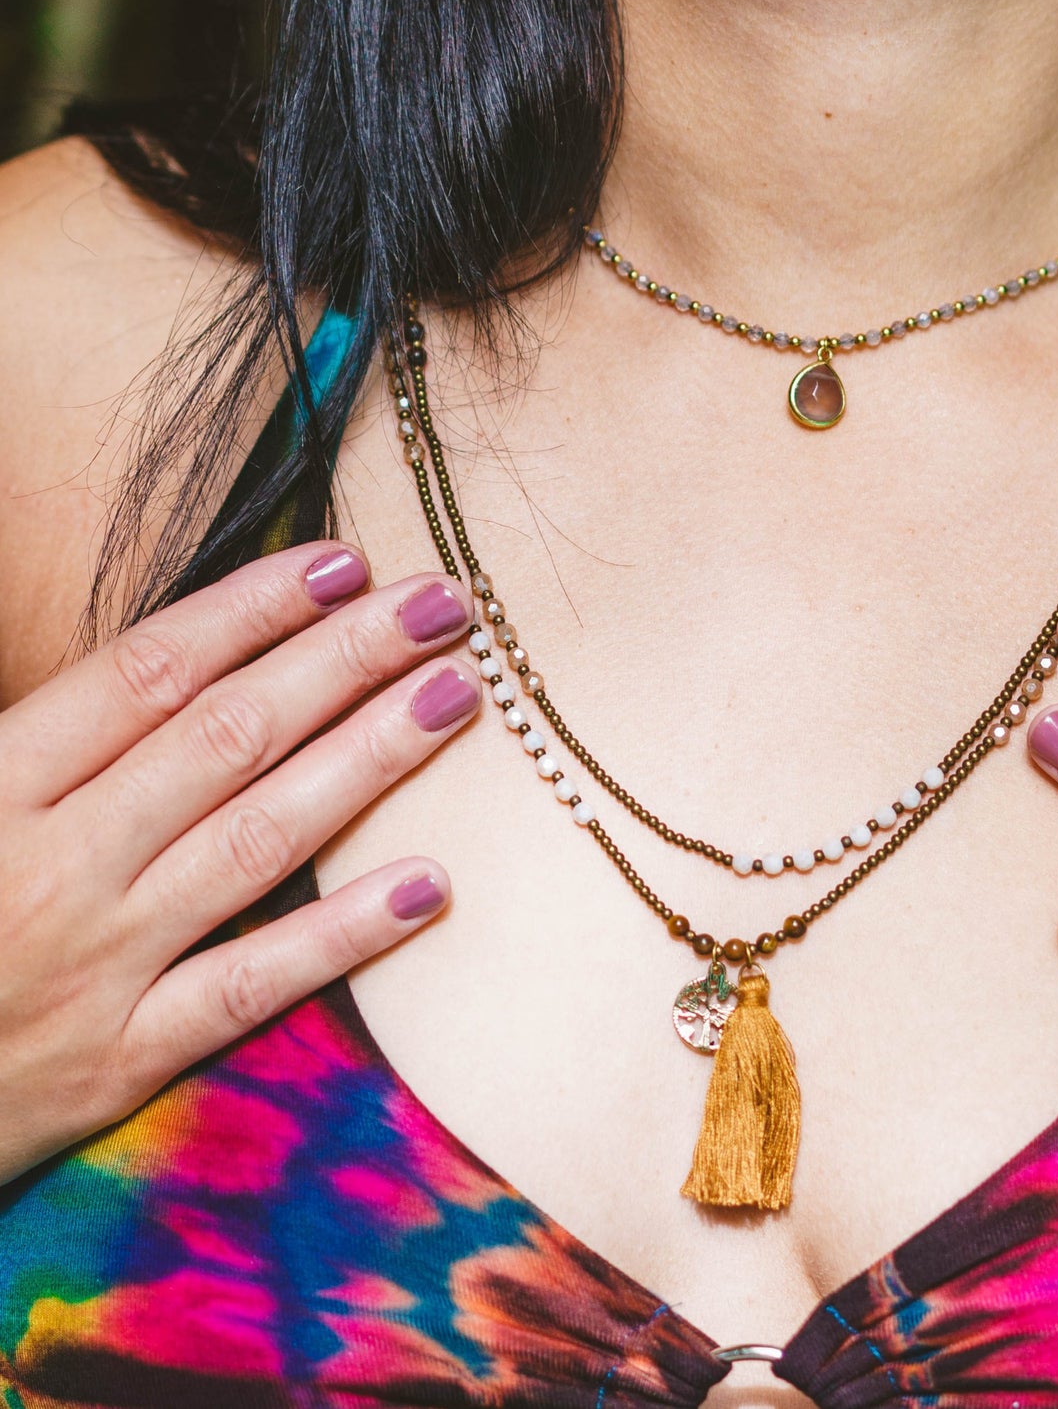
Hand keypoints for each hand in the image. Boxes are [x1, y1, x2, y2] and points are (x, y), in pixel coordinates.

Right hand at [0, 544, 481, 1184]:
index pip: (149, 672)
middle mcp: (53, 863)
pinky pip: (250, 985)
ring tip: (454, 696)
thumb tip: (157, 658)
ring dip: (368, 759)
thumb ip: (41, 732)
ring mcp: (94, 962)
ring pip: (258, 838)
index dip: (255, 609)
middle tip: (440, 605)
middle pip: (228, 736)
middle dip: (344, 658)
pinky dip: (343, 934)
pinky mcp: (119, 1058)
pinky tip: (429, 884)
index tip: (344, 561)